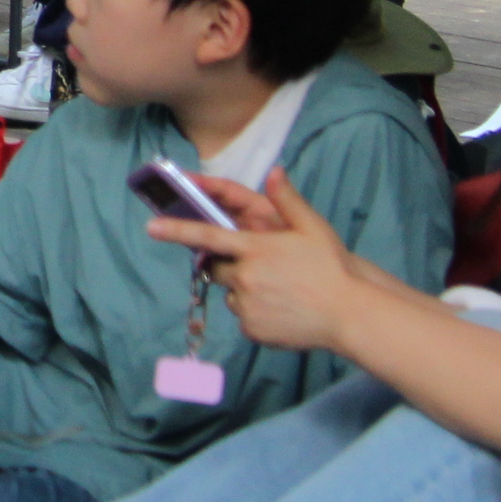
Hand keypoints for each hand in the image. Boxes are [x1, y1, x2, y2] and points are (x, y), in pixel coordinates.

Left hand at [147, 169, 367, 356]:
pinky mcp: (252, 330)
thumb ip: (287, 200)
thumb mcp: (312, 228)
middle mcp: (245, 277)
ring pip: (233, 293)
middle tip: (264, 267)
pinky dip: (256, 312)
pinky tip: (282, 309)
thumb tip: (274, 171)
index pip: (207, 237)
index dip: (177, 230)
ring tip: (281, 290)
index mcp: (255, 249)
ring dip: (246, 289)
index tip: (151, 226)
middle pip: (218, 267)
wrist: (350, 315)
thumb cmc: (332, 268)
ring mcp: (247, 306)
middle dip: (232, 264)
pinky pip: (244, 317)